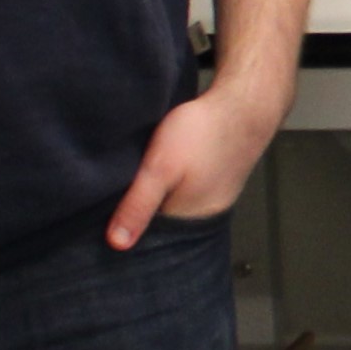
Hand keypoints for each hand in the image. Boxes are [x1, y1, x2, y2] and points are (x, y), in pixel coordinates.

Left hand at [108, 81, 285, 248]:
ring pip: (176, 206)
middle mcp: (204, 215)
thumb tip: (116, 245)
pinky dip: (176, 185)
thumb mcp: (160, 168)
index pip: (149, 236)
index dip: (126, 225)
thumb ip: (138, 205)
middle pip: (164, 223)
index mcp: (188, 220)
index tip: (105, 212)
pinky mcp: (219, 181)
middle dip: (143, 211)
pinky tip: (169, 169)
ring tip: (142, 178)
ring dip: (159, 196)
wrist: (245, 104)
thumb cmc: (203, 133)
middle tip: (118, 190)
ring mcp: (215, 198)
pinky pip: (189, 191)